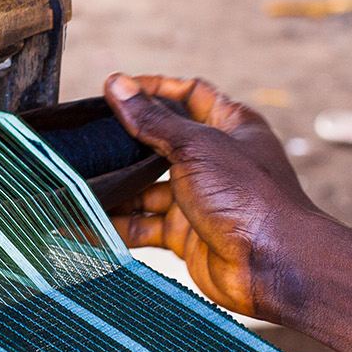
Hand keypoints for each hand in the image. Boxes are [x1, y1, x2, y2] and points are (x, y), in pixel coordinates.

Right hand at [103, 73, 322, 320]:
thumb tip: (118, 85)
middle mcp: (214, 160)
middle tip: (88, 138)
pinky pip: (144, 225)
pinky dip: (118, 224)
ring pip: (147, 188)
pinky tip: (89, 221)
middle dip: (125, 143)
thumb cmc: (249, 197)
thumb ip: (153, 120)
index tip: (118, 90)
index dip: (156, 89)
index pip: (190, 95)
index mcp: (230, 127)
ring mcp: (199, 199)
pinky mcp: (185, 235)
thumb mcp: (196, 147)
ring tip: (78, 181)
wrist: (273, 266)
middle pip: (161, 143)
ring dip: (116, 188)